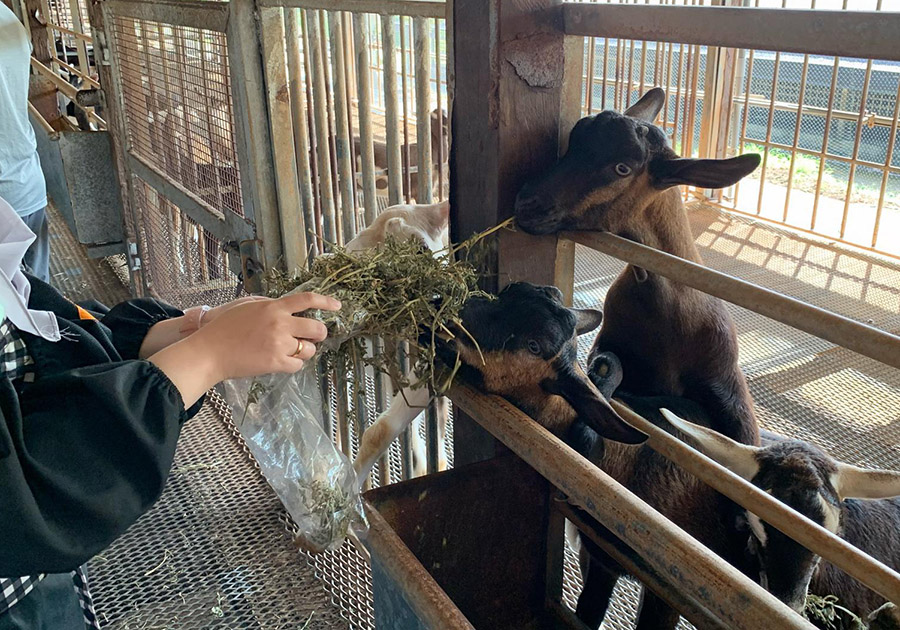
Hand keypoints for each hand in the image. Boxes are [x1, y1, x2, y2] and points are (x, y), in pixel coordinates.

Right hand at [149, 292, 340, 405]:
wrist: (210, 352)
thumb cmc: (224, 328)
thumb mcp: (246, 306)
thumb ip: (269, 306)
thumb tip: (286, 308)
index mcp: (273, 307)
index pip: (307, 300)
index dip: (326, 302)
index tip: (337, 306)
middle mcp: (280, 323)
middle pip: (316, 328)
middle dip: (319, 334)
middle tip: (312, 338)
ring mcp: (279, 344)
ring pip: (309, 350)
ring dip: (304, 351)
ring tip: (289, 351)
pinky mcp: (275, 363)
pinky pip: (297, 365)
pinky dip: (293, 365)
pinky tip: (281, 362)